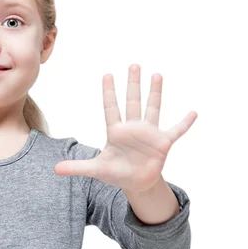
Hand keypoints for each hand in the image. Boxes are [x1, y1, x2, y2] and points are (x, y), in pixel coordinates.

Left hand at [54, 64, 196, 193]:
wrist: (136, 183)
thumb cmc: (116, 172)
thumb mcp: (96, 170)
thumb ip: (77, 167)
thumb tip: (55, 169)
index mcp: (116, 132)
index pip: (111, 108)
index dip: (109, 93)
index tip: (107, 75)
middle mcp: (133, 128)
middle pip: (132, 101)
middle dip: (133, 84)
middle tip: (133, 65)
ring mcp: (149, 134)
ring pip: (152, 109)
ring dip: (155, 93)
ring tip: (157, 75)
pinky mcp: (163, 143)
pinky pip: (176, 131)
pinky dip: (184, 123)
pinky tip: (192, 112)